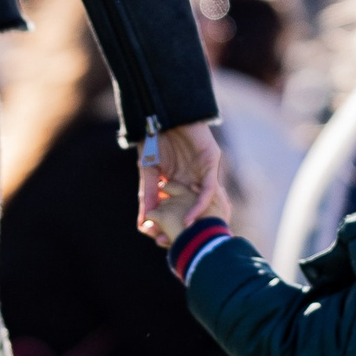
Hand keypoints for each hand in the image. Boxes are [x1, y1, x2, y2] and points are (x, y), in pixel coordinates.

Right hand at [138, 122, 225, 245]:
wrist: (162, 111)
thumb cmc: (155, 137)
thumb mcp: (148, 171)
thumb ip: (147, 195)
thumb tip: (143, 222)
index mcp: (181, 182)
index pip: (178, 208)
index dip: (169, 224)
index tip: (156, 240)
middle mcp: (195, 180)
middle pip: (194, 209)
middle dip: (181, 228)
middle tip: (168, 244)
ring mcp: (205, 172)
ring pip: (206, 203)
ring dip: (193, 222)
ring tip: (182, 238)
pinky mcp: (212, 163)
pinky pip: (209, 189)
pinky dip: (200, 205)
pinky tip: (189, 218)